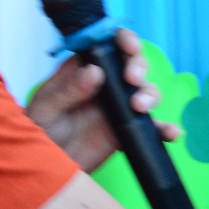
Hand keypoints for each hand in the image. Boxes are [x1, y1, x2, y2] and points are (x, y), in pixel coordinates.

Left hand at [26, 29, 180, 172]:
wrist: (44, 168)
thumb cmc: (37, 134)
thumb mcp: (45, 110)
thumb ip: (68, 91)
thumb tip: (94, 72)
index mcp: (82, 70)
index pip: (107, 44)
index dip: (123, 40)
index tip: (128, 46)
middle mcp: (105, 84)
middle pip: (132, 64)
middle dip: (138, 66)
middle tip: (132, 80)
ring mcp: (119, 107)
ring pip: (146, 91)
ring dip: (150, 95)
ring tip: (139, 108)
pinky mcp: (128, 130)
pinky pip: (151, 128)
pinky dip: (165, 129)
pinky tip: (171, 133)